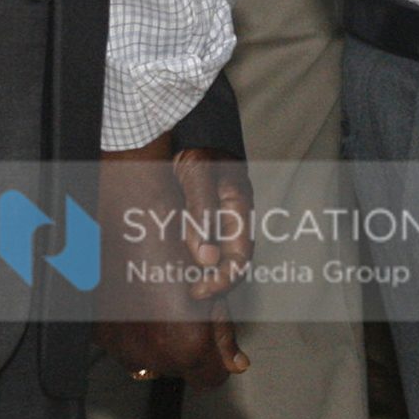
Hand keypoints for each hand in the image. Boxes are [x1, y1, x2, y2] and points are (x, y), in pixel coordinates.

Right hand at [96, 137, 251, 388]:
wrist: (121, 210)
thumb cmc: (174, 238)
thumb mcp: (213, 283)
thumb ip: (224, 331)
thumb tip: (238, 364)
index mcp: (185, 343)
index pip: (214, 377)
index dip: (220, 352)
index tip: (214, 327)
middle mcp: (150, 355)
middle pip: (183, 369)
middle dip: (191, 342)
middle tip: (189, 301)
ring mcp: (120, 346)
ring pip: (153, 361)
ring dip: (162, 337)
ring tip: (162, 298)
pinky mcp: (99, 334)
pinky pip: (126, 346)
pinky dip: (135, 329)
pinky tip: (138, 298)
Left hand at [172, 146, 256, 302]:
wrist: (189, 125)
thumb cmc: (197, 147)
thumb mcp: (198, 178)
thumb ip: (202, 214)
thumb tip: (207, 258)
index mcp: (239, 208)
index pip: (241, 257)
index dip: (223, 280)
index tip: (199, 290)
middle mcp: (234, 216)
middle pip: (231, 261)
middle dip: (214, 281)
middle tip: (190, 293)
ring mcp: (220, 216)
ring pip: (217, 254)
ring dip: (202, 272)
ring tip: (180, 282)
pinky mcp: (204, 215)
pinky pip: (203, 243)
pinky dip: (192, 258)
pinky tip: (177, 265)